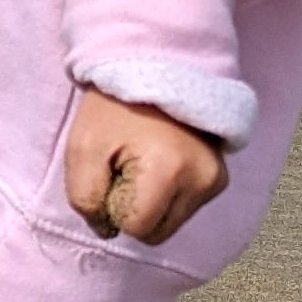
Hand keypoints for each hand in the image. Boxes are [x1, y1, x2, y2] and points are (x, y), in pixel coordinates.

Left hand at [65, 86, 225, 245]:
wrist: (154, 69)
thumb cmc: (113, 109)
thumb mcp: (82, 150)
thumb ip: (85, 200)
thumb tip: (107, 231)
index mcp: (169, 172)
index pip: (137, 228)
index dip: (113, 208)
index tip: (111, 172)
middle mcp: (203, 180)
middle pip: (158, 232)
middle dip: (133, 210)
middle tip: (123, 168)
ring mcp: (216, 180)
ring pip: (171, 223)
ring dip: (149, 204)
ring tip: (141, 162)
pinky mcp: (220, 178)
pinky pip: (185, 208)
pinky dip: (166, 195)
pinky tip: (158, 163)